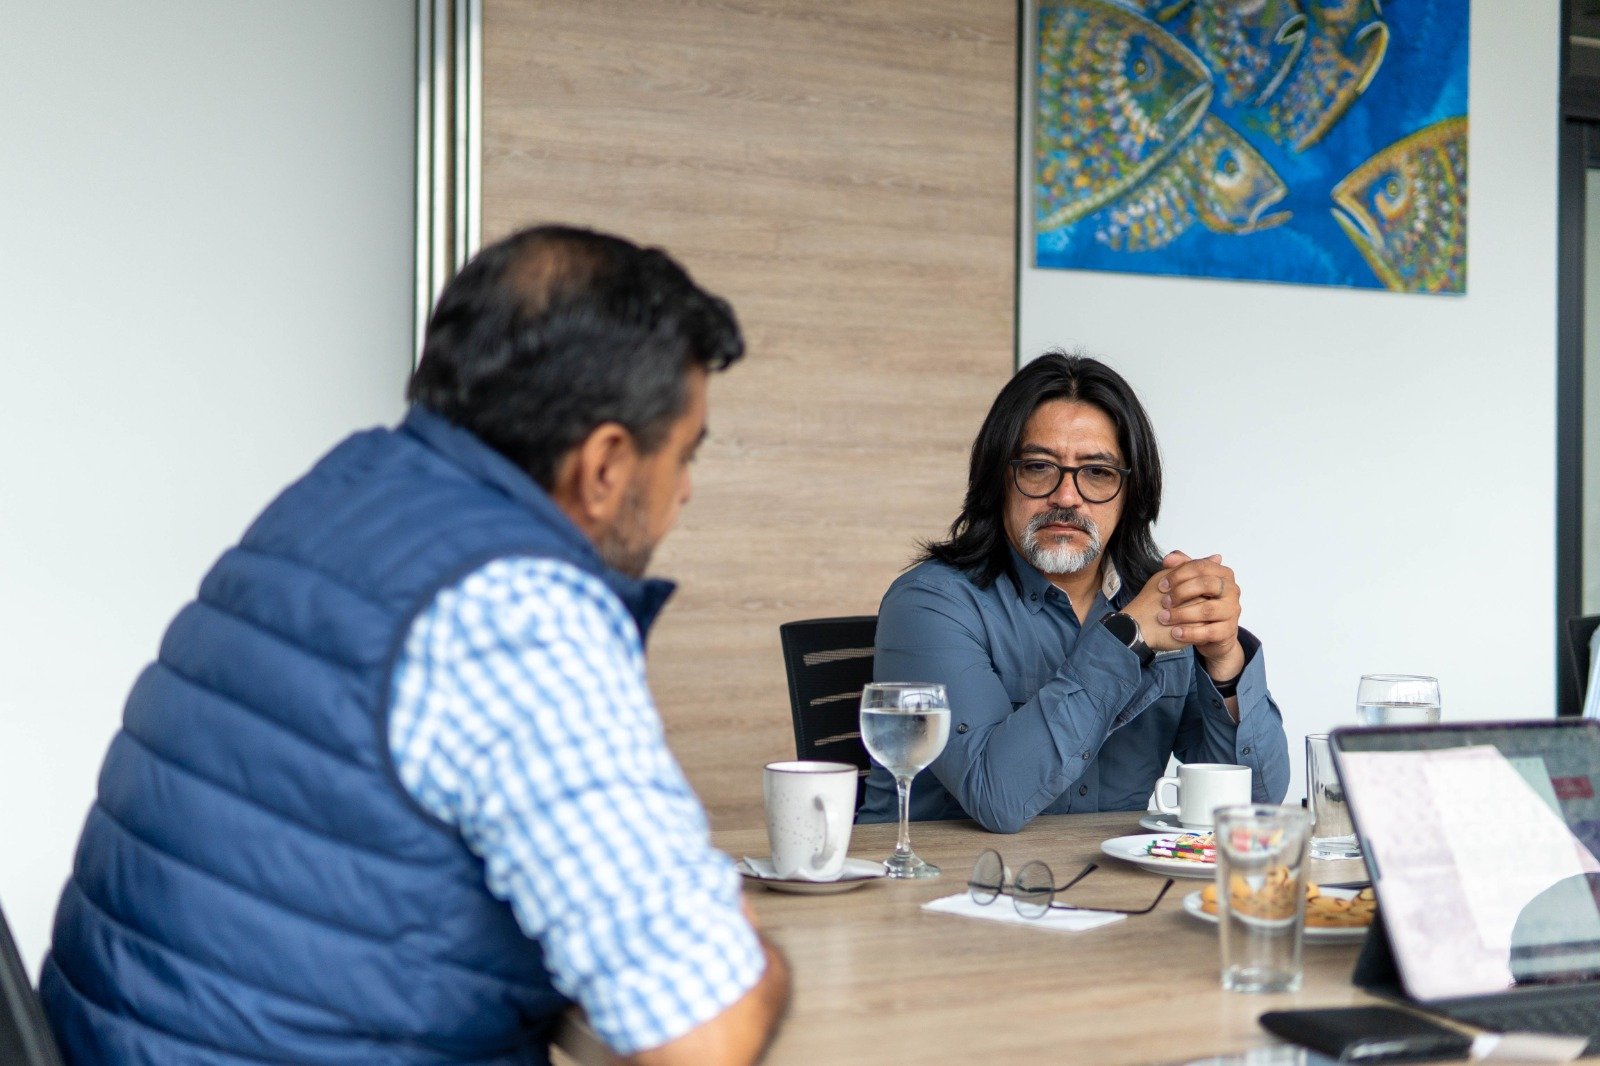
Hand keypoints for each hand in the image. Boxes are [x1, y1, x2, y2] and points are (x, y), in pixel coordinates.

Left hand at [1122, 551, 1244, 676]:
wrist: (1210, 632)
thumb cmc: (1198, 602)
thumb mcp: (1189, 582)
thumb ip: (1179, 567)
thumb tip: (1168, 558)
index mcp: (1223, 573)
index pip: (1200, 566)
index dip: (1178, 574)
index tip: (1161, 585)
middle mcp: (1232, 590)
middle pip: (1206, 584)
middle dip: (1181, 592)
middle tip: (1163, 601)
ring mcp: (1232, 610)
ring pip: (1207, 610)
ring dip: (1182, 614)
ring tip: (1164, 617)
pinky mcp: (1229, 630)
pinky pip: (1210, 632)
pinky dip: (1190, 633)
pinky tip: (1175, 633)